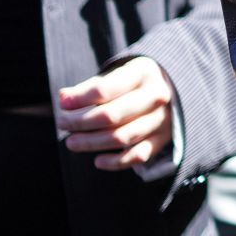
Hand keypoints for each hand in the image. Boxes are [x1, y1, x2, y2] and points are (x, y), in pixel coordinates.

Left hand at [57, 57, 176, 171]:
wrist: (173, 88)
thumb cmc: (135, 82)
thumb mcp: (118, 74)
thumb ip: (91, 86)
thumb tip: (64, 98)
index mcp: (144, 74)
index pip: (105, 89)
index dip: (79, 99)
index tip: (63, 104)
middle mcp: (156, 96)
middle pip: (111, 115)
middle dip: (80, 122)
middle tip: (62, 124)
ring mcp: (161, 119)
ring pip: (121, 137)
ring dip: (92, 142)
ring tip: (72, 142)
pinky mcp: (163, 139)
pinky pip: (137, 155)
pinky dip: (115, 162)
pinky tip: (98, 161)